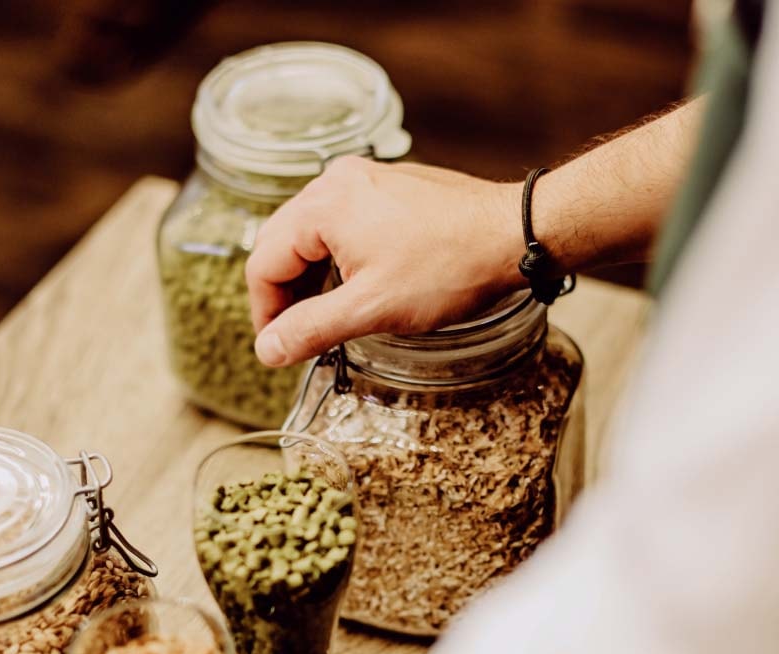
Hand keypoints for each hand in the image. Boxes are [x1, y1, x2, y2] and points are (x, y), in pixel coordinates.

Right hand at [246, 157, 525, 366]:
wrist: (515, 233)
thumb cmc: (450, 267)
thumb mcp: (372, 309)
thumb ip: (311, 329)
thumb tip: (267, 350)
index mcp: (323, 206)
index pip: (263, 262)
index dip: (264, 312)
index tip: (278, 347)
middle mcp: (337, 181)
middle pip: (281, 242)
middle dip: (285, 294)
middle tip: (299, 335)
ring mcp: (365, 178)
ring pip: (311, 233)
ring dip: (311, 276)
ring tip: (329, 315)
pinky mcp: (389, 186)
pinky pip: (342, 222)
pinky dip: (338, 256)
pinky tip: (358, 285)